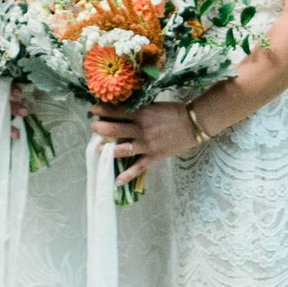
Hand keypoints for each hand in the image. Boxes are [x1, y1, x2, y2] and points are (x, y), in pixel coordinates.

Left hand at [93, 97, 211, 165]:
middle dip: (100, 127)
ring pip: (122, 148)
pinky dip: (127, 175)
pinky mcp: (154, 156)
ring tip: (98, 149)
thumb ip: (139, 108)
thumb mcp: (154, 105)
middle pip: (114, 128)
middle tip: (93, 126)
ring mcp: (147, 144)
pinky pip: (138, 167)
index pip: (117, 111)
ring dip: (108, 150)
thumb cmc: (175, 112)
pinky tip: (116, 181)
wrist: (194, 123)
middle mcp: (141, 128)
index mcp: (141, 113)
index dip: (103, 110)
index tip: (94, 110)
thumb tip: (123, 108)